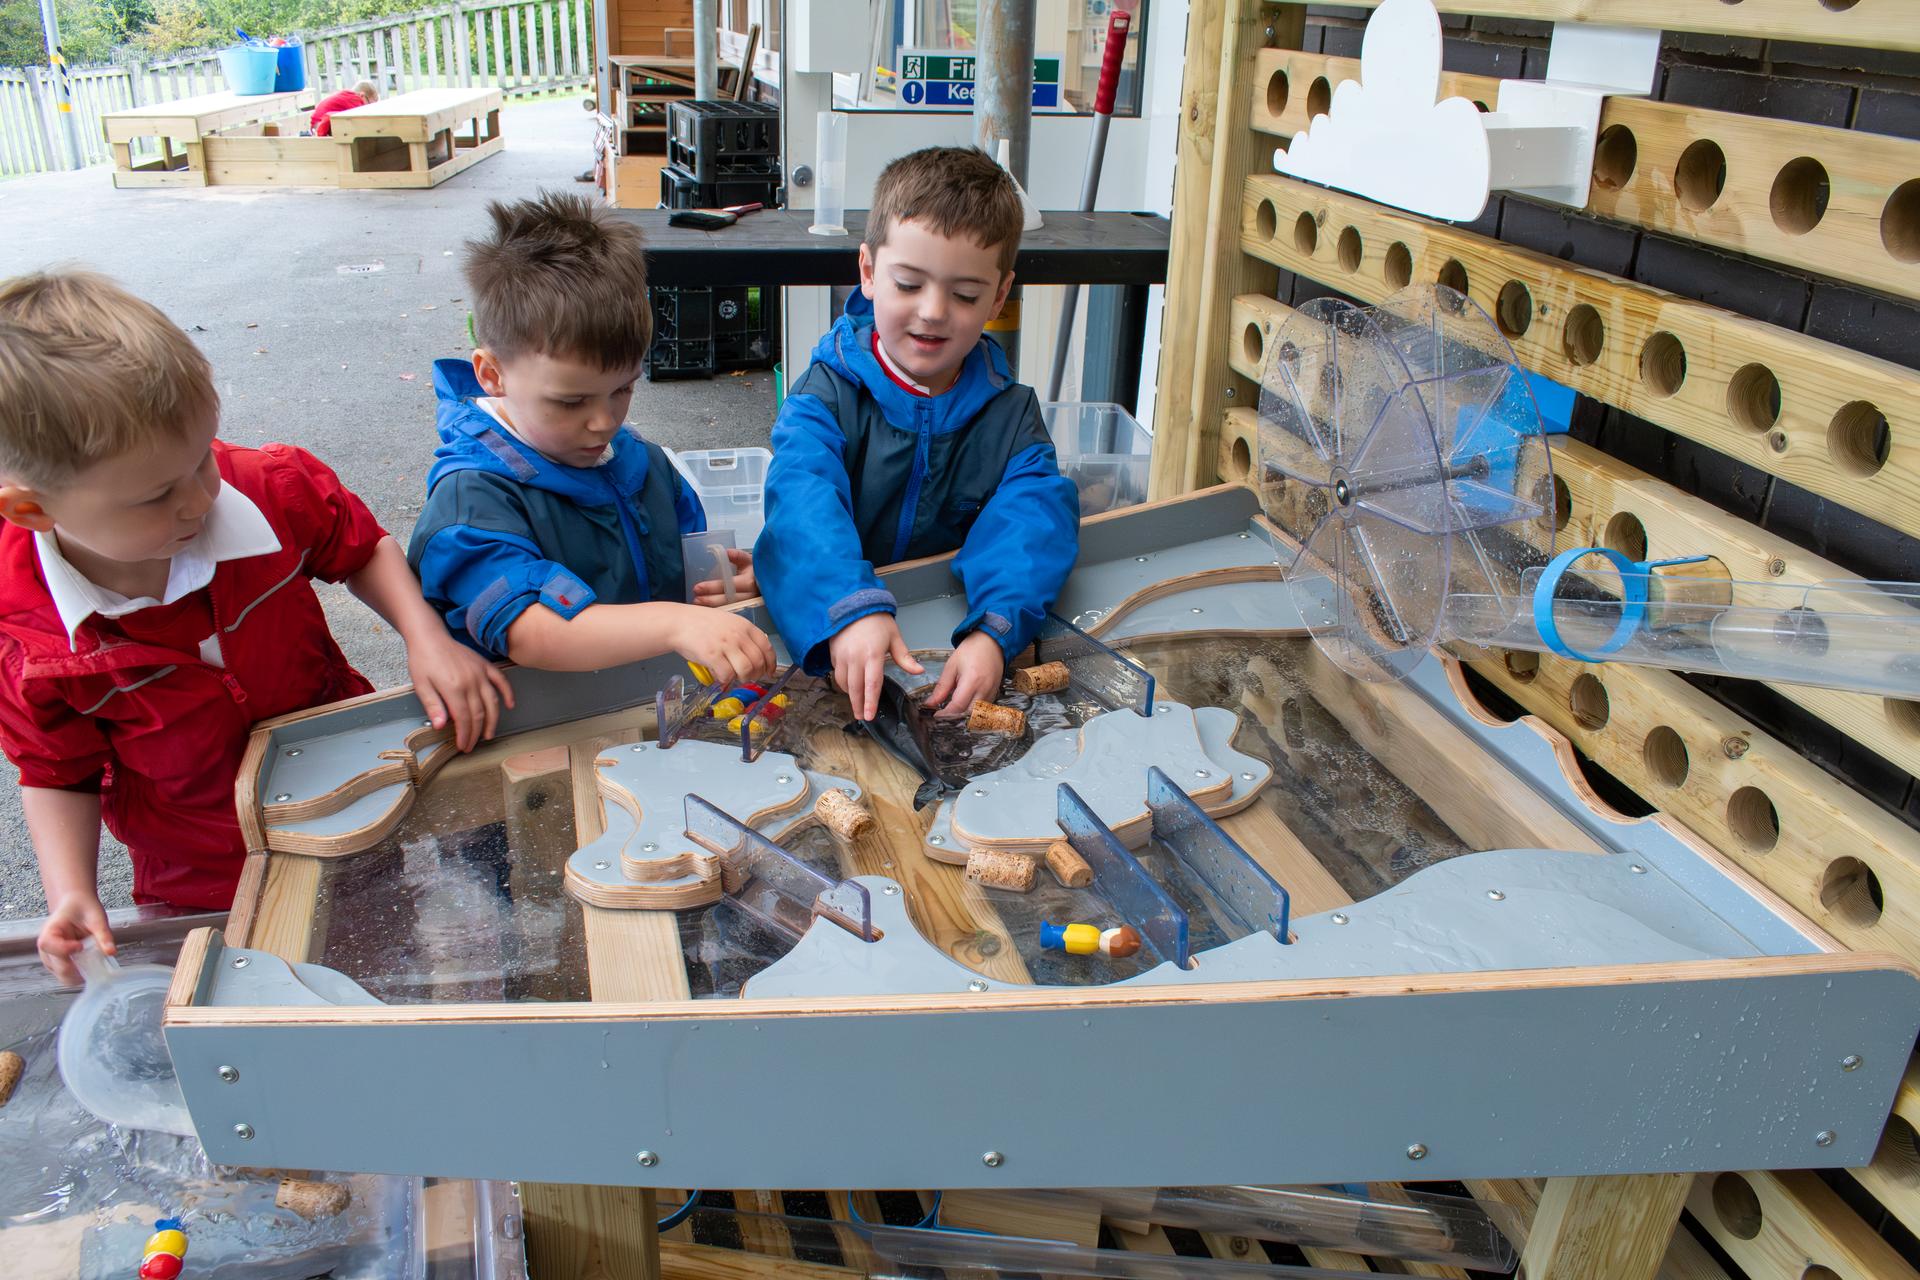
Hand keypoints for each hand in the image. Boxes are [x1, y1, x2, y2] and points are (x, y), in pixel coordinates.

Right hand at [39, 891, 113, 984]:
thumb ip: (103, 935)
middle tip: (97, 960)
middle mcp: (46, 949)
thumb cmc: (84, 908)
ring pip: (64, 977)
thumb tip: (110, 952)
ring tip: (95, 960)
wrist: (77, 905)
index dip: (65, 949)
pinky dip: (82, 974)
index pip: (49, 945)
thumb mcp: (96, 917)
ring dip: (81, 973)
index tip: (81, 946)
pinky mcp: (60, 966)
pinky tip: (92, 964)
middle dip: (79, 968)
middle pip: (58, 968)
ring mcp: (52, 960)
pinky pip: (69, 976)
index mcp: (49, 932)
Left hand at [408, 631, 514, 751]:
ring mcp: (480, 673)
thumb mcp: (420, 685)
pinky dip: (508, 694)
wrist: (429, 636)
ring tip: (488, 734)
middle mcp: (471, 681)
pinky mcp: (485, 665)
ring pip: (492, 702)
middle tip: (472, 745)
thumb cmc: (422, 660)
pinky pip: (501, 681)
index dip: (465, 735)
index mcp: (453, 688)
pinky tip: (510, 705)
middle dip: (476, 733)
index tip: (463, 746)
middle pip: (479, 714)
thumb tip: (440, 726)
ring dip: (493, 721)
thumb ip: (433, 705)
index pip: (463, 719)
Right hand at [670, 604, 776, 688]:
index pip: (767, 647)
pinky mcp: (712, 655)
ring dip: (743, 678)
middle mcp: (738, 635)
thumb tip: (757, 657)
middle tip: (749, 677)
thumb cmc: (703, 624)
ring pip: (746, 670)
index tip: (769, 672)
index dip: (771, 663)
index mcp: (745, 626)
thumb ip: (744, 636)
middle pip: (758, 661)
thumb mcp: (729, 623)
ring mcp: (726, 645)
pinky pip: (727, 674)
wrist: (679, 623)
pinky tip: (721, 676)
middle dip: (756, 674)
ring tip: (736, 677)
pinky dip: (726, 679)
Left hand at [692, 548, 756, 606]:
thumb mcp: (749, 560)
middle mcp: (749, 595)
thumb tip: (726, 552)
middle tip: (696, 599)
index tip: (697, 588)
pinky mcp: (748, 610)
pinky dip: (720, 612)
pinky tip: (709, 611)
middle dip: (710, 600)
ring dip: (713, 608)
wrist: (768, 582)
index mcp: (748, 581)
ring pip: (729, 608)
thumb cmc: (756, 571)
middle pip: (727, 599)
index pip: (727, 585)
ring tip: (699, 605)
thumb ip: (737, 556)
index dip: (711, 587)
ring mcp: (749, 604)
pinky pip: (732, 612)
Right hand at [828, 613, 924, 721]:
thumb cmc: (877, 621)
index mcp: (872, 655)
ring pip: (843, 682)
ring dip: (850, 695)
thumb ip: (905, 658)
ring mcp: (842, 656)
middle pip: (855, 688)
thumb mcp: (894, 637)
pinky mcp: (834, 654)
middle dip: (858, 705)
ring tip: (857, 704)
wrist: (854, 605)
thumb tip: (919, 672)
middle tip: (862, 717)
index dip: (870, 702)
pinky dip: (843, 682)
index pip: (871, 684)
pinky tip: (850, 686)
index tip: (869, 716)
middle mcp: (855, 657)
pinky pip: (837, 673)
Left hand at [925, 630, 1005, 718]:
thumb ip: (941, 687)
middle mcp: (984, 690)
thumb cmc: (972, 650)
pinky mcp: (995, 695)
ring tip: (952, 712)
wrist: (991, 643)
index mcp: (972, 681)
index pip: (957, 706)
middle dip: (954, 719)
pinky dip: (972, 712)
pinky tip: (964, 707)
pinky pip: (983, 710)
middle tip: (942, 716)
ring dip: (963, 717)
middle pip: (968, 715)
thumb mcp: (952, 666)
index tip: (936, 715)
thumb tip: (931, 703)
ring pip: (976, 715)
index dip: (945, 714)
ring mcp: (992, 693)